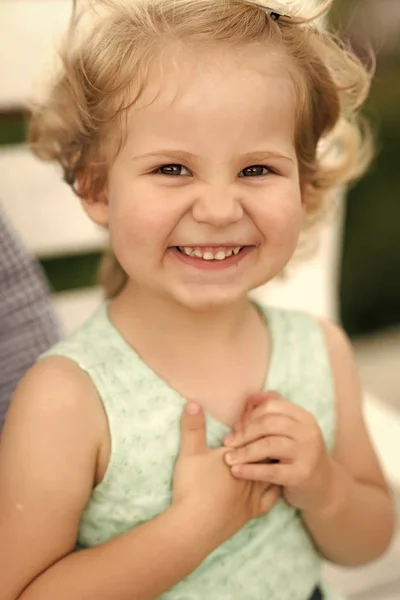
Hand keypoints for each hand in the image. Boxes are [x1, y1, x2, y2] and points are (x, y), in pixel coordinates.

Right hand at [173, 402, 280, 546]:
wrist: (195, 526)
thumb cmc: (193, 487)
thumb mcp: (189, 453)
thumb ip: (193, 427)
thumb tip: (193, 402)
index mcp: (238, 455)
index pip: (254, 436)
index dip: (257, 427)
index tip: (260, 417)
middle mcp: (251, 472)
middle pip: (266, 453)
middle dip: (267, 443)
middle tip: (270, 435)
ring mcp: (253, 494)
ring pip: (271, 473)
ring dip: (272, 464)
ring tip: (275, 455)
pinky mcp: (252, 513)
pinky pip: (271, 498)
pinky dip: (275, 489)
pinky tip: (274, 485)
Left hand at [223, 392, 334, 512]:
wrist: (324, 487)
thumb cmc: (298, 455)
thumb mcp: (290, 431)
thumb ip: (272, 413)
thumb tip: (250, 399)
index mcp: (303, 417)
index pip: (272, 406)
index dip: (250, 415)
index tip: (235, 427)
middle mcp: (308, 431)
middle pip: (268, 424)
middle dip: (244, 432)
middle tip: (228, 443)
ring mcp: (307, 453)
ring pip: (268, 445)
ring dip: (244, 452)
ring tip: (228, 458)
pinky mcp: (302, 475)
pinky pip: (271, 471)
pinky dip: (250, 470)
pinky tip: (236, 472)